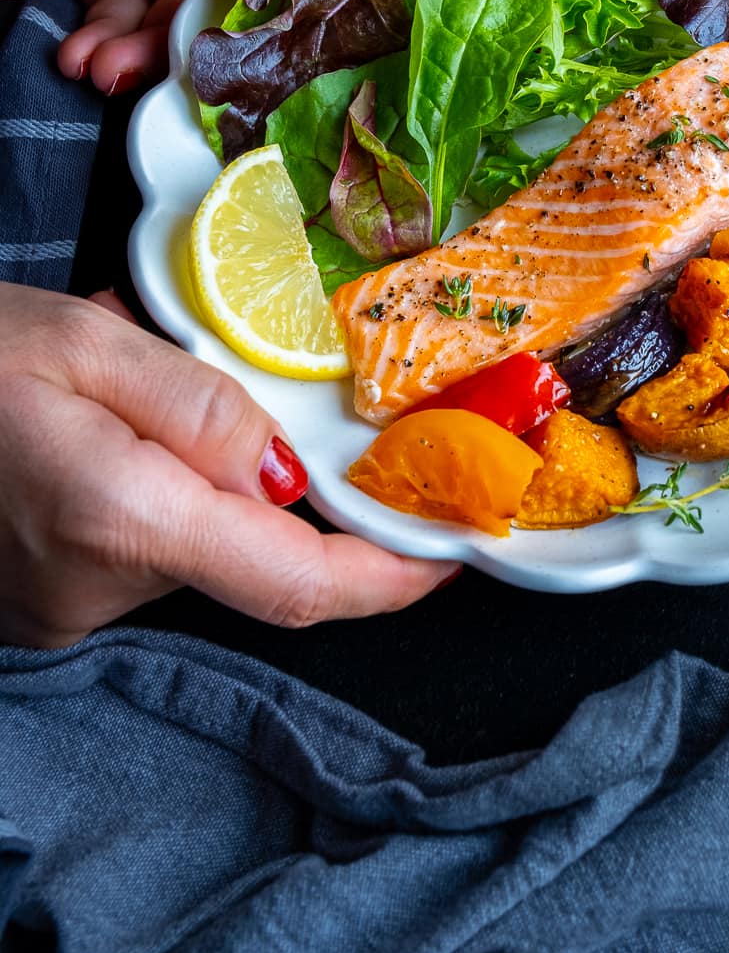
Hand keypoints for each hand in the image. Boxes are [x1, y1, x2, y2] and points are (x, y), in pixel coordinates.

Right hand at [0, 284, 458, 647]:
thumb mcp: (86, 341)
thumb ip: (204, 404)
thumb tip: (293, 468)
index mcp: (122, 518)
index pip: (297, 583)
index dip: (391, 579)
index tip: (454, 555)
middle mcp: (99, 590)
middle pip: (255, 563)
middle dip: (288, 496)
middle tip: (268, 404)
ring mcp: (68, 611)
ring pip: (200, 553)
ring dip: (210, 486)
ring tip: (146, 400)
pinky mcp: (49, 608)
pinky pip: (150, 557)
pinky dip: (166, 502)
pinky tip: (116, 439)